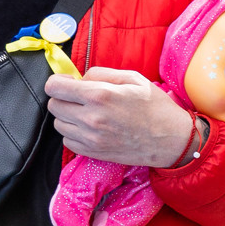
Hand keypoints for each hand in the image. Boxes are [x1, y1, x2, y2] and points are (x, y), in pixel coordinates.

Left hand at [43, 67, 195, 166]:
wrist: (171, 140)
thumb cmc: (155, 107)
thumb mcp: (133, 78)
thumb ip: (101, 73)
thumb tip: (79, 78)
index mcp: (99, 95)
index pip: (54, 87)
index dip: (58, 82)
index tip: (67, 82)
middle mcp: (91, 118)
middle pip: (54, 105)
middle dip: (64, 98)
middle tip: (81, 98)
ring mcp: (90, 138)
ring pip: (58, 124)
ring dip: (68, 116)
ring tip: (87, 113)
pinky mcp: (92, 152)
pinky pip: (67, 140)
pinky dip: (74, 133)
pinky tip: (90, 128)